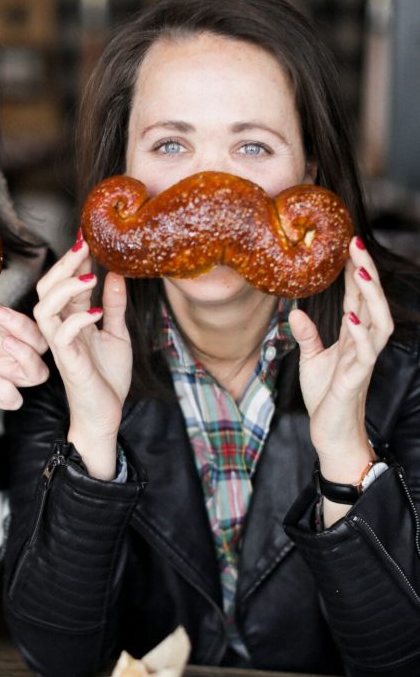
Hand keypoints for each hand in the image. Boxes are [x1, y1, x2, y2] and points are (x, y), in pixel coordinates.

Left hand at [0, 295, 48, 416]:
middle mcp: (16, 357)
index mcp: (12, 336)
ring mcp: (9, 379)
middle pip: (40, 344)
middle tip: (0, 316)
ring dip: (26, 356)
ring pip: (38, 373)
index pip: (22, 321)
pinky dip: (6, 389)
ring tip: (6, 343)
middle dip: (23, 328)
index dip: (5, 310)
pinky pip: (14, 400)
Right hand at [33, 236, 131, 476]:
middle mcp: (61, 329)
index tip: (88, 236)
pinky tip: (95, 312)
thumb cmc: (106, 378)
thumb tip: (115, 273)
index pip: (65, 283)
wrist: (104, 415)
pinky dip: (77, 320)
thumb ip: (113, 305)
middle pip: (47, 288)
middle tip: (84, 244)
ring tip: (89, 276)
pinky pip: (62, 336)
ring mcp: (62, 345)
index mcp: (71, 320)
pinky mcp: (68, 362)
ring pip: (45, 308)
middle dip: (63, 264)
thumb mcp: (117, 334)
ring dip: (66, 288)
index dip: (75, 260)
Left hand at [289, 237, 393, 475]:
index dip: (355, 271)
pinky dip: (360, 335)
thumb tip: (296, 311)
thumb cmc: (326, 397)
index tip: (348, 243)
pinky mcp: (356, 380)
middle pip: (373, 302)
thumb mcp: (311, 360)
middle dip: (367, 272)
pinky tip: (352, 318)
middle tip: (356, 242)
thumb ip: (307, 335)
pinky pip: (364, 354)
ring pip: (380, 323)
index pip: (357, 298)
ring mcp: (362, 361)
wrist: (331, 433)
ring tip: (361, 272)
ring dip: (372, 298)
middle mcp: (363, 345)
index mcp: (352, 337)